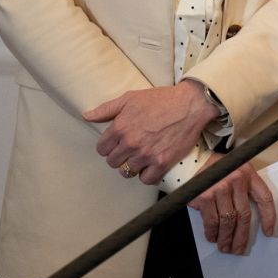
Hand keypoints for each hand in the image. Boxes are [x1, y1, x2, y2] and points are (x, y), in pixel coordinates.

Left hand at [84, 83, 218, 184]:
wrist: (191, 104)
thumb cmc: (161, 99)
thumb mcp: (131, 98)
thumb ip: (107, 109)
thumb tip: (86, 116)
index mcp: (120, 127)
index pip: (102, 149)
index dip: (109, 146)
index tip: (118, 143)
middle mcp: (131, 143)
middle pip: (113, 162)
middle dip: (120, 156)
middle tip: (131, 149)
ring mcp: (146, 154)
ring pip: (127, 172)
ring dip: (133, 166)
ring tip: (141, 157)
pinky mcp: (162, 162)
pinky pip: (146, 179)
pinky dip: (147, 174)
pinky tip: (151, 165)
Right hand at [189, 163, 277, 255]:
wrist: (191, 162)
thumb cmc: (216, 170)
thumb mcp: (236, 171)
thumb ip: (244, 189)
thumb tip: (248, 220)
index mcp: (248, 174)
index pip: (264, 198)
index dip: (268, 217)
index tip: (268, 232)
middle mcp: (236, 180)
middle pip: (244, 215)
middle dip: (242, 236)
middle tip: (240, 248)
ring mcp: (219, 189)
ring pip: (228, 221)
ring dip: (227, 238)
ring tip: (226, 247)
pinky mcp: (204, 197)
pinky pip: (211, 221)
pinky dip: (213, 233)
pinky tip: (214, 238)